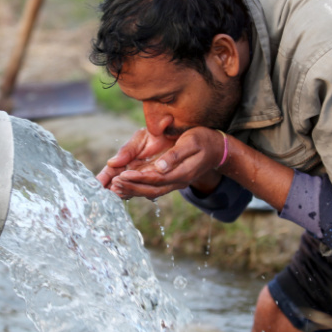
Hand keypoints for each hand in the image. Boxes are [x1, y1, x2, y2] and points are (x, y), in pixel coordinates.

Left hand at [109, 127, 224, 199]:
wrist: (218, 148)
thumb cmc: (204, 140)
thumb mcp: (192, 141)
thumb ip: (176, 155)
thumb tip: (160, 167)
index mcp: (183, 172)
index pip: (157, 178)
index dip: (138, 178)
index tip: (122, 175)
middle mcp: (179, 181)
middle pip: (152, 189)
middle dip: (132, 187)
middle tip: (113, 185)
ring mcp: (176, 182)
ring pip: (152, 191)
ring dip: (133, 191)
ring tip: (115, 188)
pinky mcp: (173, 180)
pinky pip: (154, 188)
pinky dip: (139, 188)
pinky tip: (127, 187)